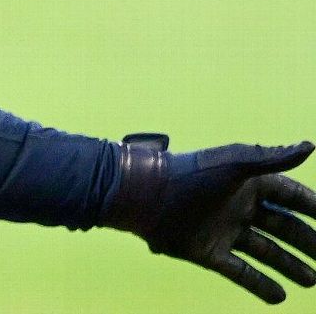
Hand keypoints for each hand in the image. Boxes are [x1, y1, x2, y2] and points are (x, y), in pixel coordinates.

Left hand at [105, 134, 315, 304]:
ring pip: (265, 252)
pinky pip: (240, 271)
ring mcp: (223, 231)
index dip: (312, 207)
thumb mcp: (234, 164)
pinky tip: (279, 296)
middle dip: (307, 243)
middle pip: (282, 228)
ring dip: (289, 266)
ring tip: (311, 280)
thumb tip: (309, 147)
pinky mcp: (207, 252)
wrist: (144, 195)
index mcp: (247, 184)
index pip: (290, 196)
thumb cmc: (190, 174)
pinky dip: (259, 284)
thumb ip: (271, 158)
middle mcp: (238, 208)